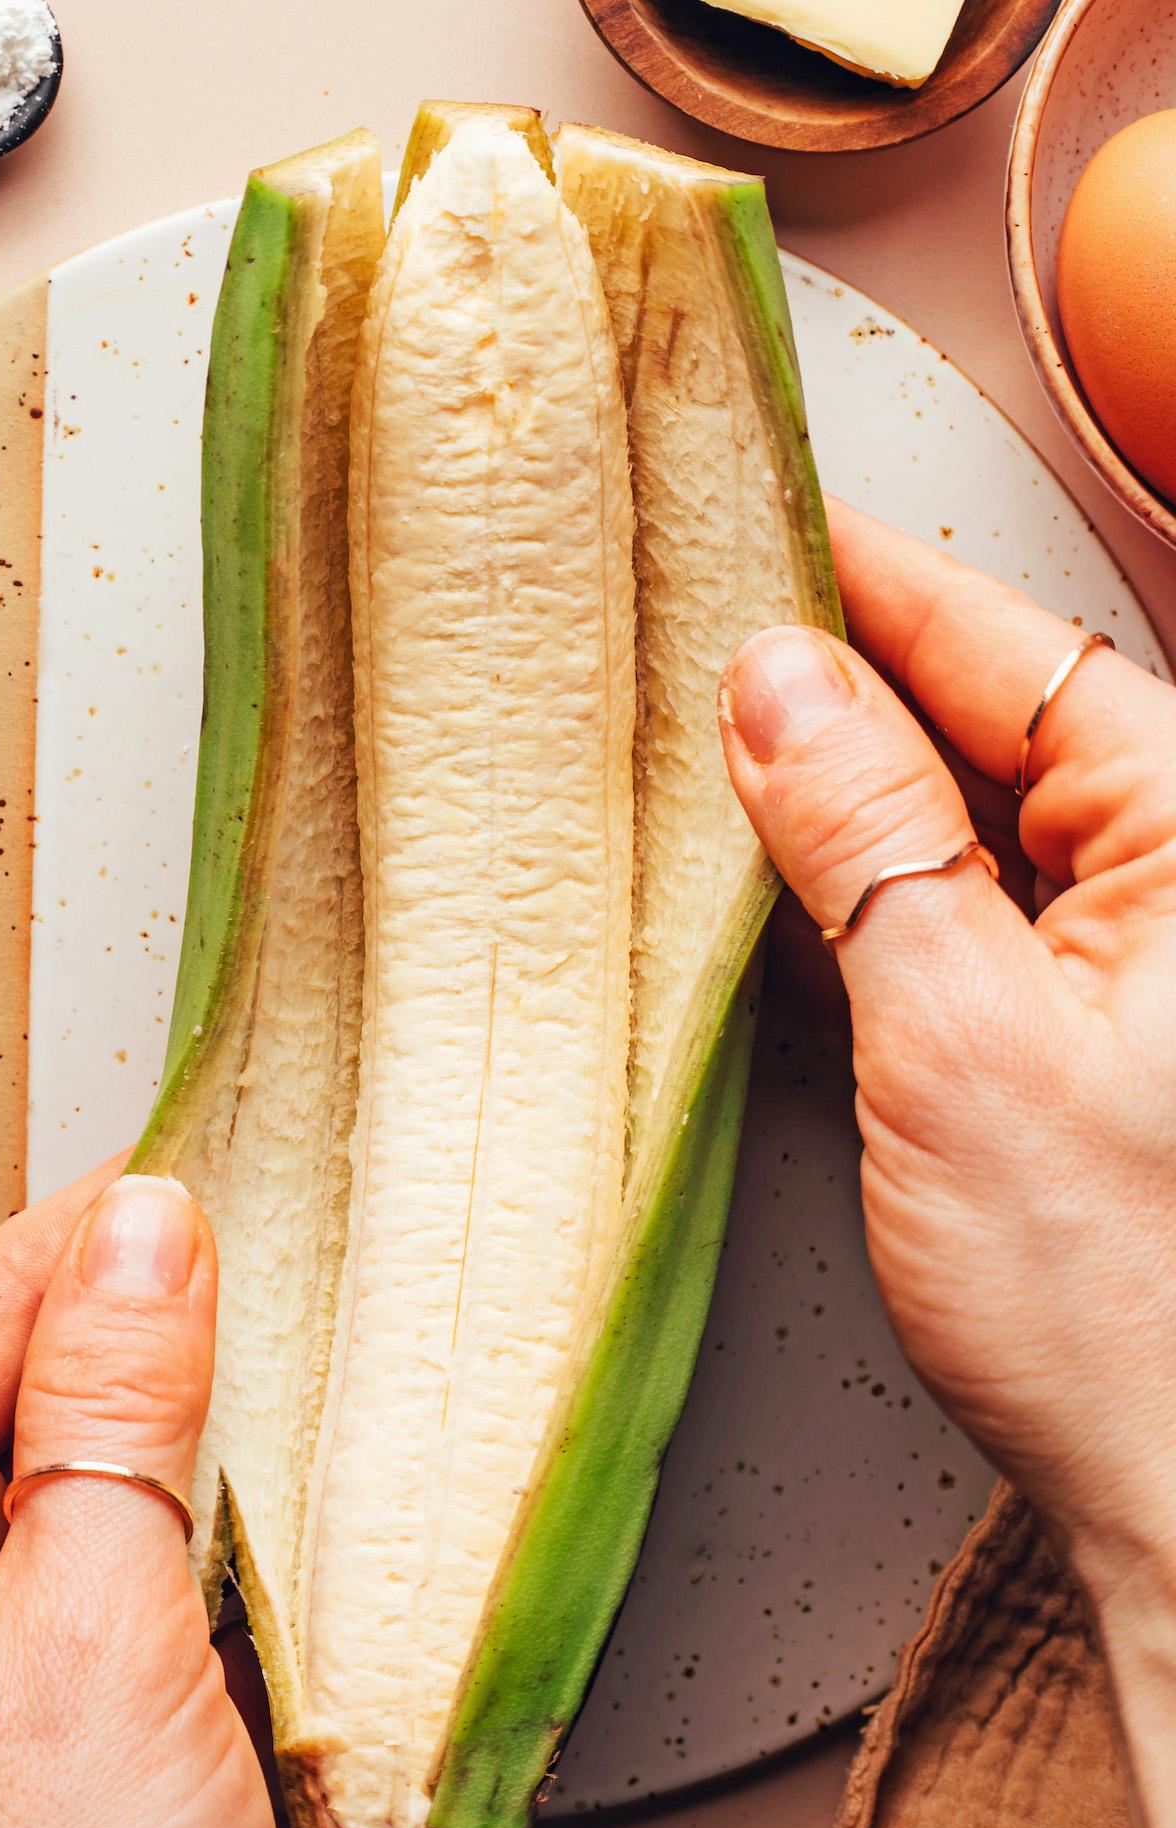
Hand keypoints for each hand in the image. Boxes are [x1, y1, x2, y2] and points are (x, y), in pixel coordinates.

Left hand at [0, 1164, 277, 1827]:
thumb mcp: (98, 1627)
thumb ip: (117, 1403)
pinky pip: (90, 1531)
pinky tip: (245, 1475)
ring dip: (173, 1402)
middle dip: (148, 1312)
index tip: (225, 1147)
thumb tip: (148, 1224)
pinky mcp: (9, 1682)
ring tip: (276, 1347)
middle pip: (17, 1366)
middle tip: (278, 1249)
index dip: (109, 1221)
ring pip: (64, 1445)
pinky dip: (176, 1491)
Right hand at [720, 499, 1175, 1827]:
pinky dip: (869, 877)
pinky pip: (967, 902)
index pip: (1018, 649)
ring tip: (713, 740)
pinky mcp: (1079, 1028)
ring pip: (971, 809)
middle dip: (843, 674)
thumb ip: (867, 839)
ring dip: (847, 778)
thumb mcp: (959, 1037)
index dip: (878, 578)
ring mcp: (1133, 955)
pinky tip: (783, 870)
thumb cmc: (1129, 1308)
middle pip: (993, 716)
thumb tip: (778, 683)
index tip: (762, 519)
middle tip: (695, 632)